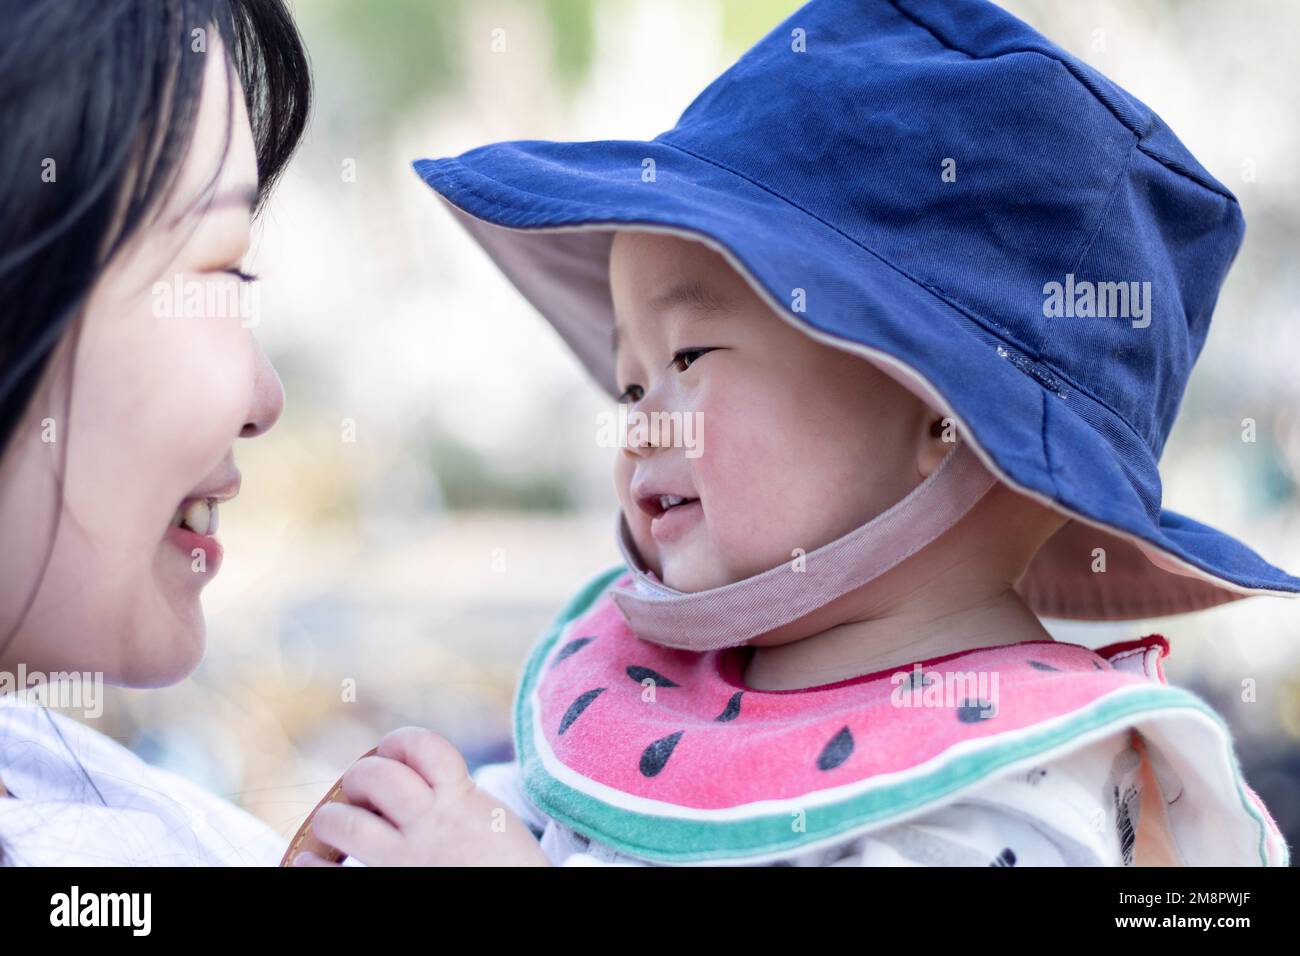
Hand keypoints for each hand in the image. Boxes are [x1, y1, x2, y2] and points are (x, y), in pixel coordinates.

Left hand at [292, 726, 550, 866]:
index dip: (399, 744)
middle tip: (361, 795)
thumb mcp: (495, 821)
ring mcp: (408, 859)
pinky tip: (307, 862)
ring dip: (331, 818)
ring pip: (346, 822)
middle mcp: (431, 824)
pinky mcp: (392, 889)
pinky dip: (310, 866)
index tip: (392, 754)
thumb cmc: (511, 870)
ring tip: (334, 827)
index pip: (421, 746)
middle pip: (374, 777)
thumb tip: (421, 787)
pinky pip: (333, 876)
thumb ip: (460, 801)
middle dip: (359, 779)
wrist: (529, 909)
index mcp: (462, 799)